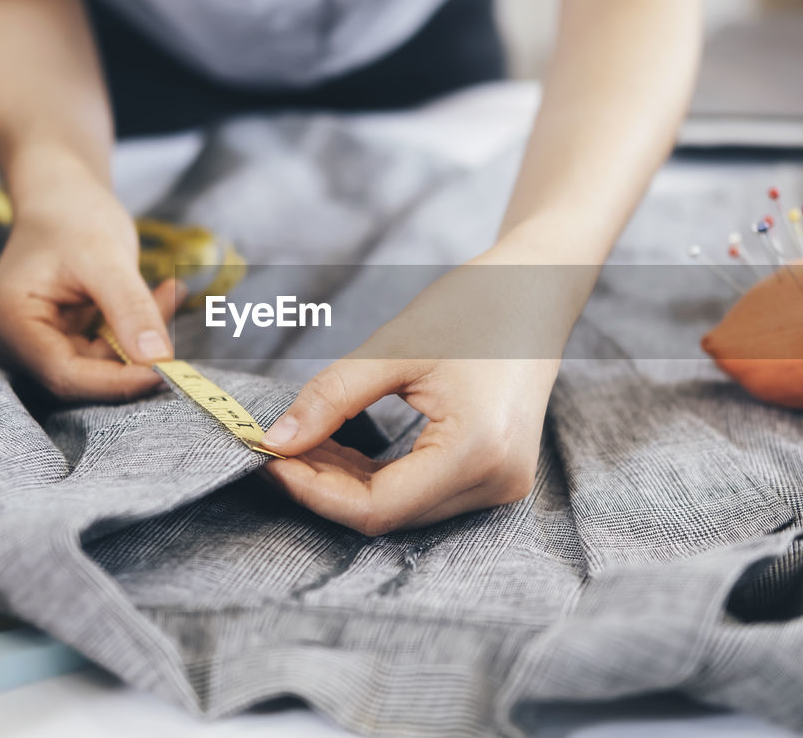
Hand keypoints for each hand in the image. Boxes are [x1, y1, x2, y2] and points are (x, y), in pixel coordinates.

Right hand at [0, 174, 176, 400]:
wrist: (61, 199)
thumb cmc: (73, 217)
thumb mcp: (107, 257)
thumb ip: (131, 309)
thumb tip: (158, 360)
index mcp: (4, 321)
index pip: (64, 375)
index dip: (119, 381)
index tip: (169, 372)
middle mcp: (4, 344)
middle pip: (80, 375)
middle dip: (132, 351)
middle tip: (170, 301)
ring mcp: (24, 350)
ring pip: (96, 369)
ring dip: (136, 339)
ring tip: (164, 290)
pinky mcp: (49, 349)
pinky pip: (99, 358)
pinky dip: (129, 335)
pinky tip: (153, 298)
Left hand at [260, 249, 579, 534]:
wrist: (538, 288)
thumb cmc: (473, 306)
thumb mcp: (393, 347)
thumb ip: (330, 399)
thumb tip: (274, 441)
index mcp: (477, 451)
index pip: (376, 507)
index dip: (313, 491)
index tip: (265, 458)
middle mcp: (497, 482)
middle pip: (389, 514)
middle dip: (324, 486)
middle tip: (273, 447)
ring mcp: (501, 484)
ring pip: (402, 509)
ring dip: (346, 483)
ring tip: (302, 443)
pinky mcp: (495, 475)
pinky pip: (422, 493)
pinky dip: (376, 476)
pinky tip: (339, 447)